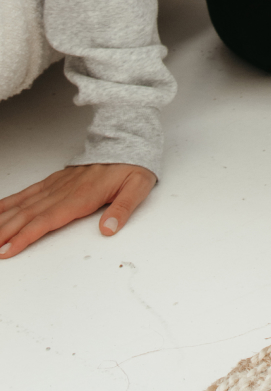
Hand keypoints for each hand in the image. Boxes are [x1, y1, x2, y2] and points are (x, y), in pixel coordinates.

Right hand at [0, 163, 156, 258]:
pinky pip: (28, 192)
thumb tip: (109, 228)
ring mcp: (57, 185)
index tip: (9, 248)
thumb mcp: (138, 186)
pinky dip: (10, 202)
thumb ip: (123, 208)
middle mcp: (65, 190)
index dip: (27, 234)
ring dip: (4, 219)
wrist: (129, 142)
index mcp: (83, 195)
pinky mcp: (55, 180)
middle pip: (30, 214)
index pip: (49, 218)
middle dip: (6, 232)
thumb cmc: (133, 166)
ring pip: (25, 204)